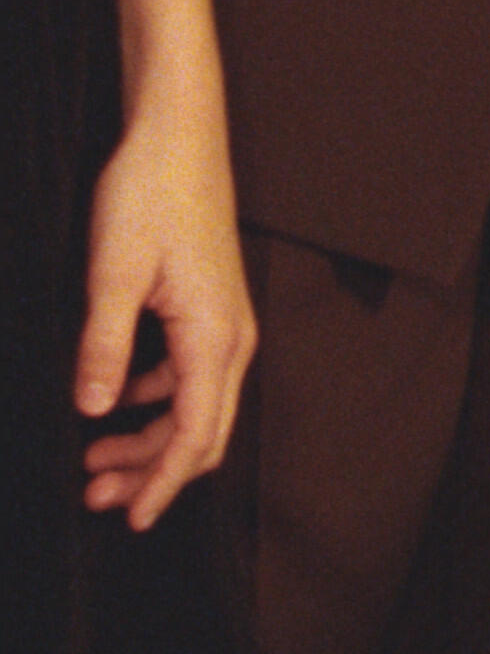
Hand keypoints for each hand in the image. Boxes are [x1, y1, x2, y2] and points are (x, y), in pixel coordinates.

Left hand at [76, 97, 254, 526]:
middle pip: (202, 433)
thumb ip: (104, 346)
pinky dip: (158, 405)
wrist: (179, 135)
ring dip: (152, 441)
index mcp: (214, 336)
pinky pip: (192, 378)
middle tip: (94, 493)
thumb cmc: (150, 193)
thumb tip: (96, 410)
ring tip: (95, 459)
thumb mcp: (113, 272)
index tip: (128, 518)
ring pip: (197, 408)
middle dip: (152, 473)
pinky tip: (118, 401)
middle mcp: (232, 338)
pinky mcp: (212, 310)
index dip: (162, 484)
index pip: (194, 435)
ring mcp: (227, 324)